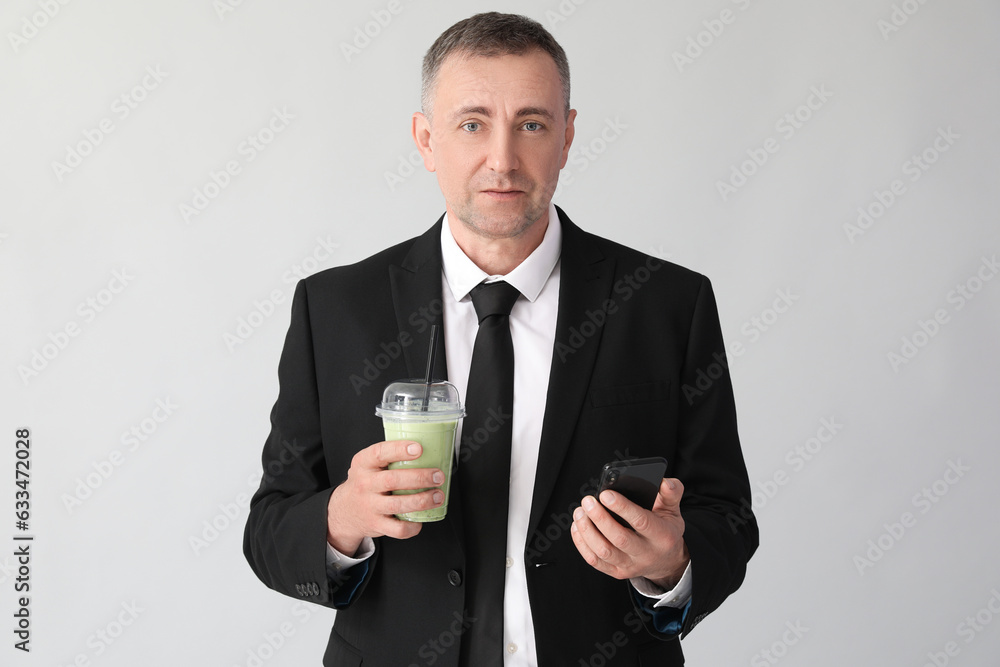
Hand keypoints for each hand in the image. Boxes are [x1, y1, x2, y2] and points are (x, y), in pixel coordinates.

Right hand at [326, 440, 444, 555]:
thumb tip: (428, 448)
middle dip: (420, 478)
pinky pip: (397, 529)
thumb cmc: (365, 482)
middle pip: (392, 480)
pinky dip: (413, 526)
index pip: (379, 453)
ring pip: (398, 505)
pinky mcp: (376, 524)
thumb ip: (389, 456)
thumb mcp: (368, 464)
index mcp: (363, 464)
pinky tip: (421, 519)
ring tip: (438, 496)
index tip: (419, 448)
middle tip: (438, 476)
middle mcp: (364, 484)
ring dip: (422, 500)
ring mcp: (369, 506)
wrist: (345, 510)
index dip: (399, 450)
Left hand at [570, 478, 689, 588]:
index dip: (622, 507)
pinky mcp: (617, 572)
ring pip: (603, 551)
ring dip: (587, 530)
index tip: (605, 494)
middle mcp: (646, 553)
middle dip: (599, 518)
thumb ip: (671, 492)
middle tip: (587, 501)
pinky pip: (595, 561)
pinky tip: (577, 527)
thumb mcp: (674, 510)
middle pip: (619, 538)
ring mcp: (630, 565)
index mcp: (662, 535)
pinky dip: (582, 543)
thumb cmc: (666, 530)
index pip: (641, 521)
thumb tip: (664, 481)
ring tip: (580, 512)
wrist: (667, 561)